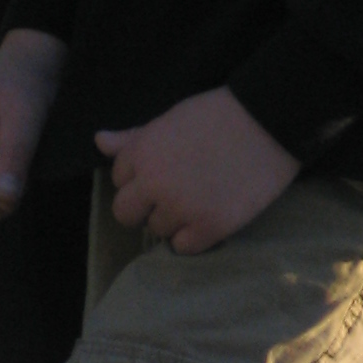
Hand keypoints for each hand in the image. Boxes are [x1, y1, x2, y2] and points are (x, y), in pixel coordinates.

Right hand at [0, 28, 65, 226]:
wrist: (33, 65)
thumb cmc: (26, 83)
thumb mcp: (25, 116)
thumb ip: (14, 156)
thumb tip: (5, 199)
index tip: (12, 182)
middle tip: (24, 171)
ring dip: (4, 191)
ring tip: (23, 163)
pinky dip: (6, 186)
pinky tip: (19, 163)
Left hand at [94, 88, 297, 256]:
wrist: (264, 124)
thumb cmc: (214, 115)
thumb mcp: (168, 119)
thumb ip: (132, 138)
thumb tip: (98, 141)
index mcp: (142, 152)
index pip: (118, 179)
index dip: (138, 176)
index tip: (160, 169)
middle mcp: (154, 184)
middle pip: (125, 213)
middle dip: (141, 206)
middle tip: (167, 196)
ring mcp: (181, 209)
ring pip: (157, 230)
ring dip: (172, 219)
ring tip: (196, 198)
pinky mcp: (209, 229)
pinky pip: (183, 247)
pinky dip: (192, 236)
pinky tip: (207, 216)